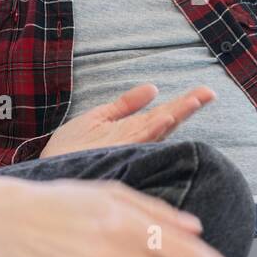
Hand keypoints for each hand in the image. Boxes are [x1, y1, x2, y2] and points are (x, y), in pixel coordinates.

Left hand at [40, 83, 215, 158]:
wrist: (48, 169)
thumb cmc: (70, 148)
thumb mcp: (99, 117)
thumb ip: (126, 103)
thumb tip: (154, 88)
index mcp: (133, 131)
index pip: (164, 114)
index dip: (184, 104)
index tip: (206, 93)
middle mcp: (134, 141)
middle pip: (166, 121)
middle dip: (186, 107)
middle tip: (209, 94)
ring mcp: (126, 148)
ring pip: (156, 130)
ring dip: (176, 115)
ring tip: (194, 100)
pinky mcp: (113, 153)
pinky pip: (137, 140)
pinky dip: (152, 130)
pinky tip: (165, 119)